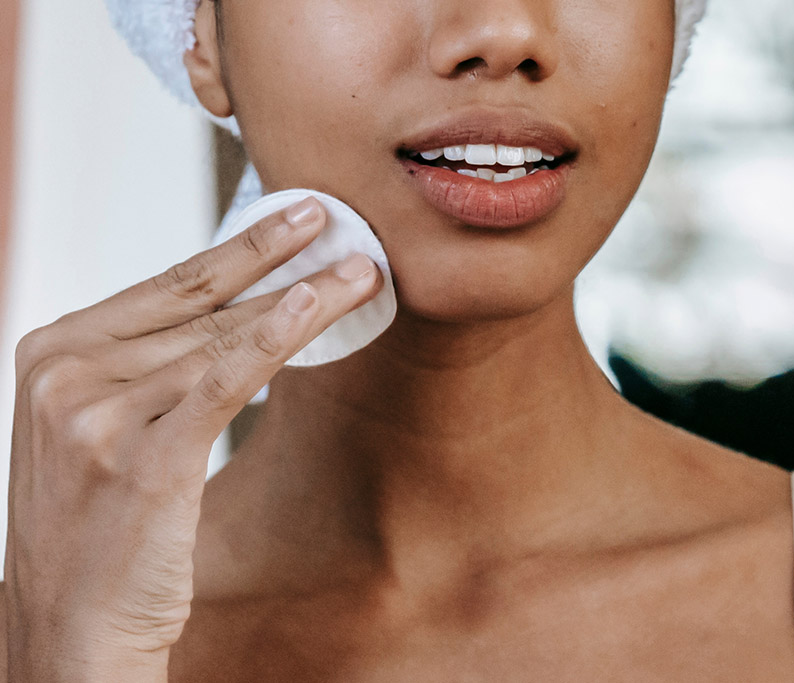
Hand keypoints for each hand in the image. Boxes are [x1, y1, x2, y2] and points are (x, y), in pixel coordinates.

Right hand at [4, 197, 382, 680]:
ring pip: (221, 336)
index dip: (238, 248)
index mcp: (51, 353)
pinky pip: (223, 380)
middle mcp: (65, 371)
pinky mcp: (143, 459)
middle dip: (275, 256)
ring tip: (358, 270)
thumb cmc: (101, 528)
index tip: (292, 218)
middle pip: (198, 302)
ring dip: (300, 297)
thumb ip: (154, 367)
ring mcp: (97, 414)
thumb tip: (245, 314)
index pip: (166, 286)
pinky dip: (274, 338)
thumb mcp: (106, 428)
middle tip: (332, 218)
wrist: (72, 629)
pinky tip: (313, 305)